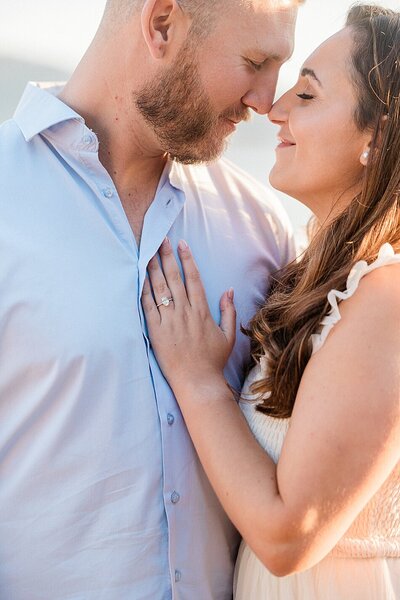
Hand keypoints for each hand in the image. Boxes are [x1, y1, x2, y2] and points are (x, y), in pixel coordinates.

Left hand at [142, 238, 235, 392]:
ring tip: (148, 252)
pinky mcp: (156, 331)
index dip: (187, 259)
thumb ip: (229, 311)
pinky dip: (144, 291)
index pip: (193, 278)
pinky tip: (140, 278)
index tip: (182, 244)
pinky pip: (148, 307)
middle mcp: (185, 312)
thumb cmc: (213, 360)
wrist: (196, 381)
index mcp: (202, 311)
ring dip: (153, 269)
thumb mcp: (229, 335)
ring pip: (160, 289)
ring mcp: (169, 321)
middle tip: (161, 240)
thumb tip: (229, 290)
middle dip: (167, 257)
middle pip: (174, 278)